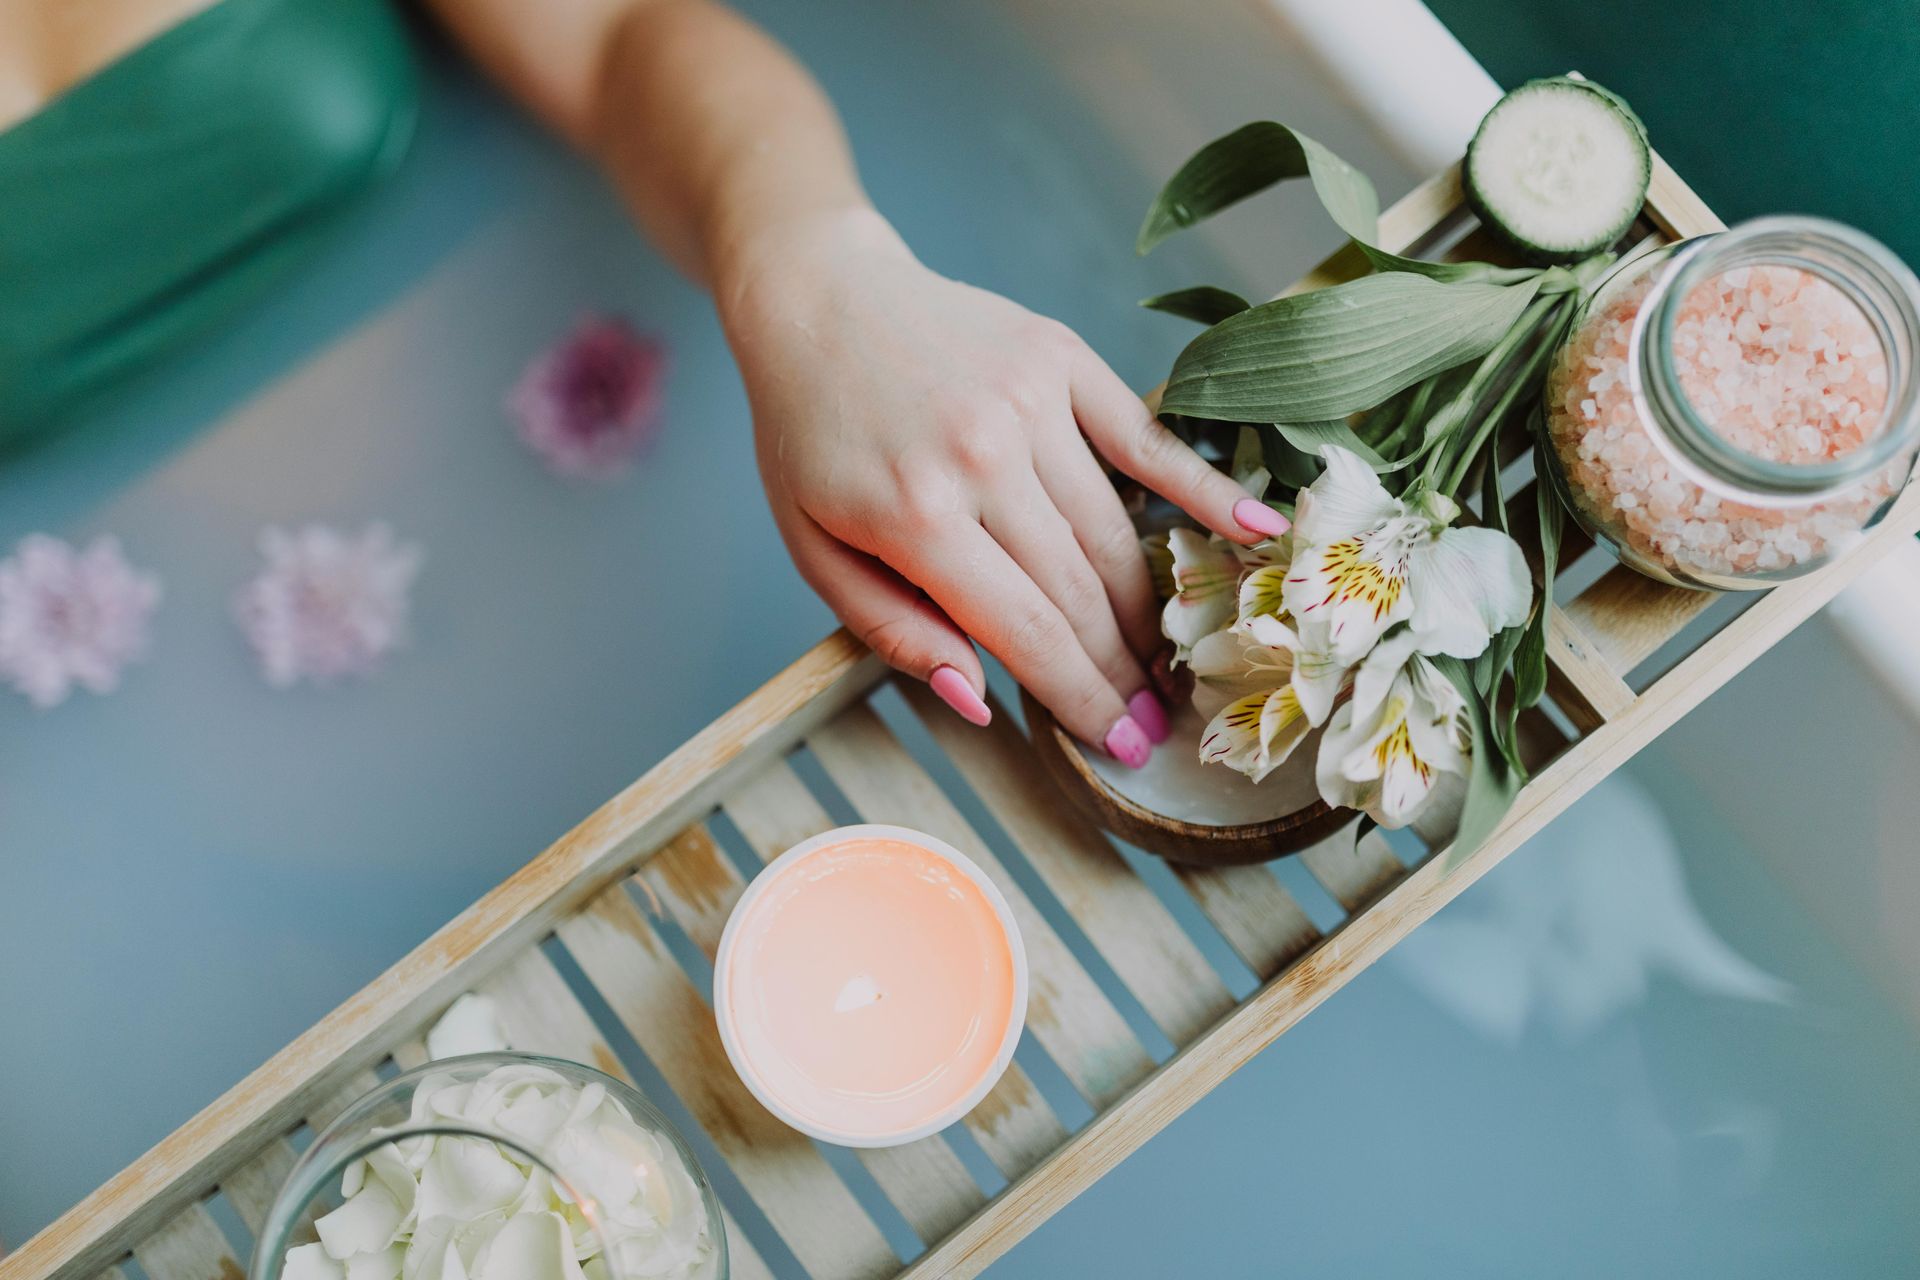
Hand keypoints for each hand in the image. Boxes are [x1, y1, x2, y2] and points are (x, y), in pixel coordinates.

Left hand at [719, 210, 1287, 761]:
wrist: (816, 298)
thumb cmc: (810, 435)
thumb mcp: (813, 550)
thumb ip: (893, 630)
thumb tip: (979, 700)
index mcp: (916, 517)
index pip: (1027, 633)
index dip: (1082, 700)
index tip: (1121, 747)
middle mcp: (982, 458)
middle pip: (1080, 593)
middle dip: (1122, 672)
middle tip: (1155, 723)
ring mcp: (1030, 403)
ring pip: (1114, 532)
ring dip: (1148, 609)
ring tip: (1166, 661)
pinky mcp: (1061, 359)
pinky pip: (1146, 438)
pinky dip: (1203, 488)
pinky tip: (1255, 530)